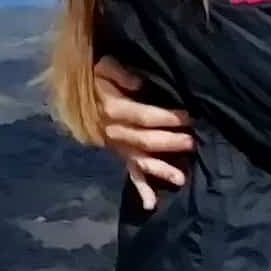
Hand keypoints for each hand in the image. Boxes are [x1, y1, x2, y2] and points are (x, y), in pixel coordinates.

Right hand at [93, 60, 194, 208]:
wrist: (78, 94)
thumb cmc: (96, 77)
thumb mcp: (103, 65)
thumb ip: (120, 73)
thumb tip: (138, 83)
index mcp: (112, 110)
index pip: (144, 116)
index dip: (167, 117)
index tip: (189, 116)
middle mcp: (114, 132)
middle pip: (145, 140)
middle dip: (170, 142)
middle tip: (193, 142)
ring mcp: (118, 147)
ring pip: (140, 161)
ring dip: (160, 170)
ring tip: (180, 179)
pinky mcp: (121, 156)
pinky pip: (131, 174)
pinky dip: (141, 190)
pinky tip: (150, 205)